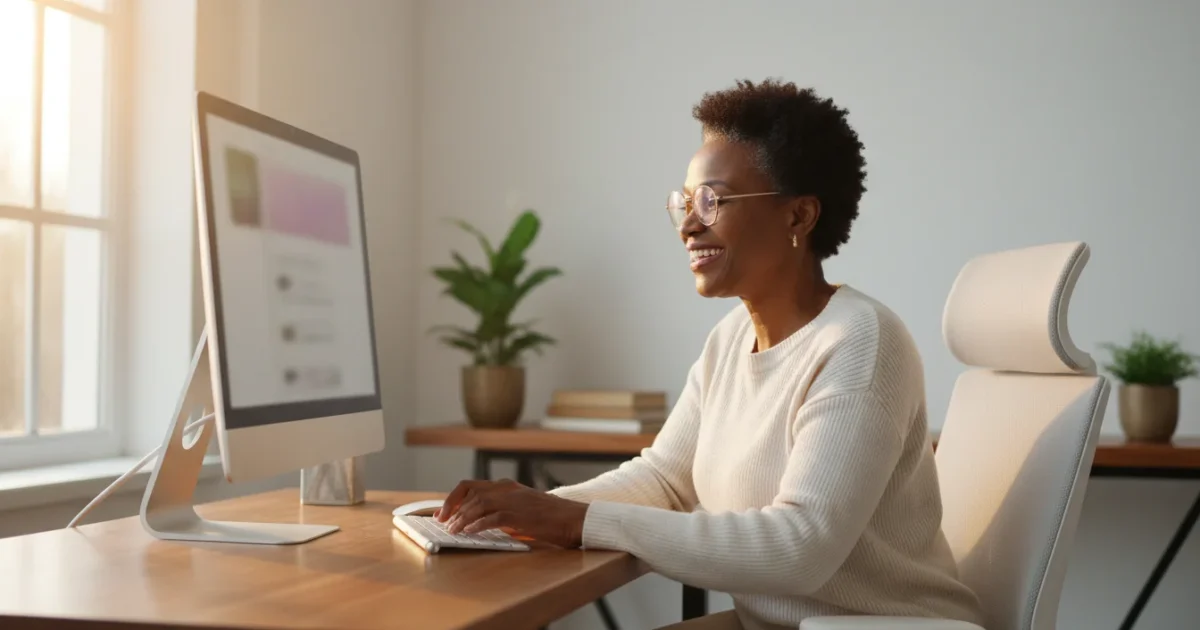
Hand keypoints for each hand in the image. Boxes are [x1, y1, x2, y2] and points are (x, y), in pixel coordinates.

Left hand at [435, 479, 588, 547]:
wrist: (573, 519)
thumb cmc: (550, 518)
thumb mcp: (521, 509)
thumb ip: (501, 511)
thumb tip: (477, 523)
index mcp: (507, 486)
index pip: (471, 486)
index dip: (453, 498)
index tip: (443, 512)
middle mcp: (507, 489)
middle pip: (470, 492)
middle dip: (452, 508)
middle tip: (442, 522)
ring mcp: (513, 500)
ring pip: (478, 503)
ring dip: (461, 518)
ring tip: (453, 530)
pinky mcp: (520, 514)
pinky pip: (492, 517)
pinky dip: (477, 524)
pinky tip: (469, 532)